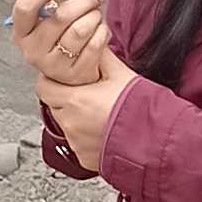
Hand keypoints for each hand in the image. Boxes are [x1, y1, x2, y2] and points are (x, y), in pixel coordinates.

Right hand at [11, 0, 111, 88]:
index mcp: (21, 33)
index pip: (25, 7)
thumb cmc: (57, 38)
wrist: (71, 71)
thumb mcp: (42, 18)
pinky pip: (94, 44)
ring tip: (96, 14)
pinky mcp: (74, 74)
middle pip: (60, 16)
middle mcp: (33, 51)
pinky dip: (102, 32)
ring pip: (80, 30)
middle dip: (83, 1)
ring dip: (94, 16)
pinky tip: (101, 29)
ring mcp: (53, 65)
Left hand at [38, 28, 138, 173]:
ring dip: (76, 118)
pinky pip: (78, 144)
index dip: (52, 81)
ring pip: (66, 125)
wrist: (157, 140)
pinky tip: (104, 131)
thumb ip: (101, 56)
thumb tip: (93, 42)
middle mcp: (71, 123)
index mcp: (76, 100)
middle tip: (85, 95)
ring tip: (99, 114)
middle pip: (54, 106)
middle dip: (65, 99)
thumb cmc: (140, 108)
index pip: (44, 87)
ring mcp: (76, 143)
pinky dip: (86, 137)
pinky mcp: (84, 158)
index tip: (63, 79)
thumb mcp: (121, 74)